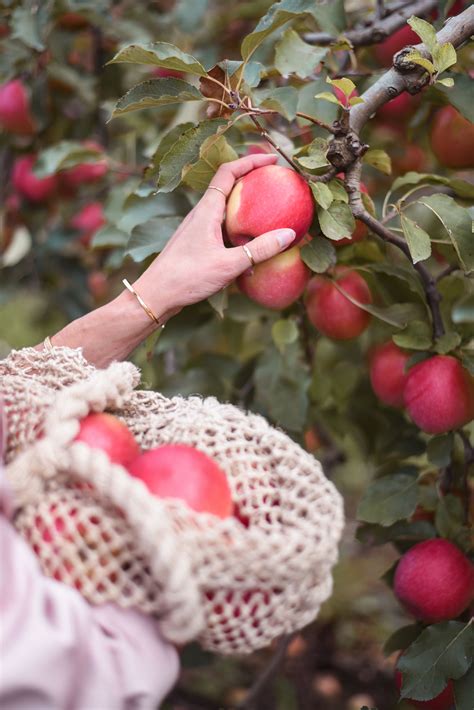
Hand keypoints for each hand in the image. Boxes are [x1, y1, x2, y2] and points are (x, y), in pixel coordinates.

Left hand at [133, 154, 295, 317]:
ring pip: (225, 208)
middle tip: (275, 182)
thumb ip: (260, 249)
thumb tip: (290, 234)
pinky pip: (222, 227)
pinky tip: (250, 247)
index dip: (251, 161)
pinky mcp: (197, 243)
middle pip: (228, 186)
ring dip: (245, 206)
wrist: (156, 295)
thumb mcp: (229, 264)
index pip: (228, 172)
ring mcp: (198, 228)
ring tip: (268, 212)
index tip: (273, 160)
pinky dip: (239, 228)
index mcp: (207, 210)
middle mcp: (201, 214)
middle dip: (251, 180)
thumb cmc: (188, 277)